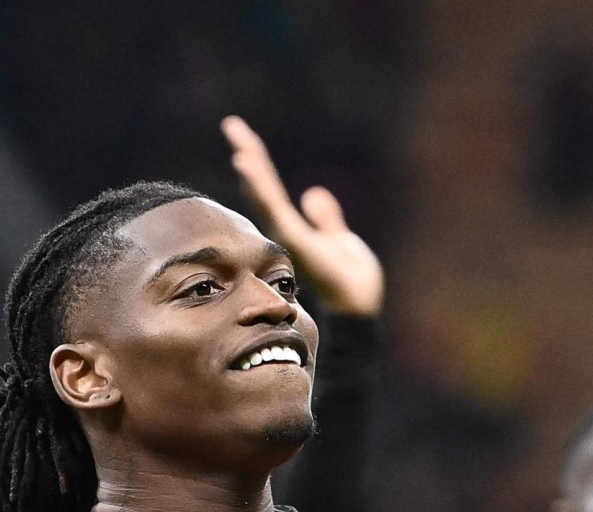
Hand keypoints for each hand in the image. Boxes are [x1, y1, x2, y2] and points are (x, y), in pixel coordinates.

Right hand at [222, 115, 384, 315]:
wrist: (359, 305)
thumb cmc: (353, 280)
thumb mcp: (340, 239)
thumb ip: (326, 219)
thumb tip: (313, 193)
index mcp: (294, 228)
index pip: (271, 189)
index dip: (258, 162)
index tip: (243, 135)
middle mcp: (286, 231)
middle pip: (262, 187)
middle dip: (249, 155)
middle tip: (232, 124)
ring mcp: (289, 236)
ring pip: (265, 197)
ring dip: (252, 171)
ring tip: (239, 145)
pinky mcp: (295, 241)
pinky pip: (274, 209)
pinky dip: (259, 188)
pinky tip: (247, 166)